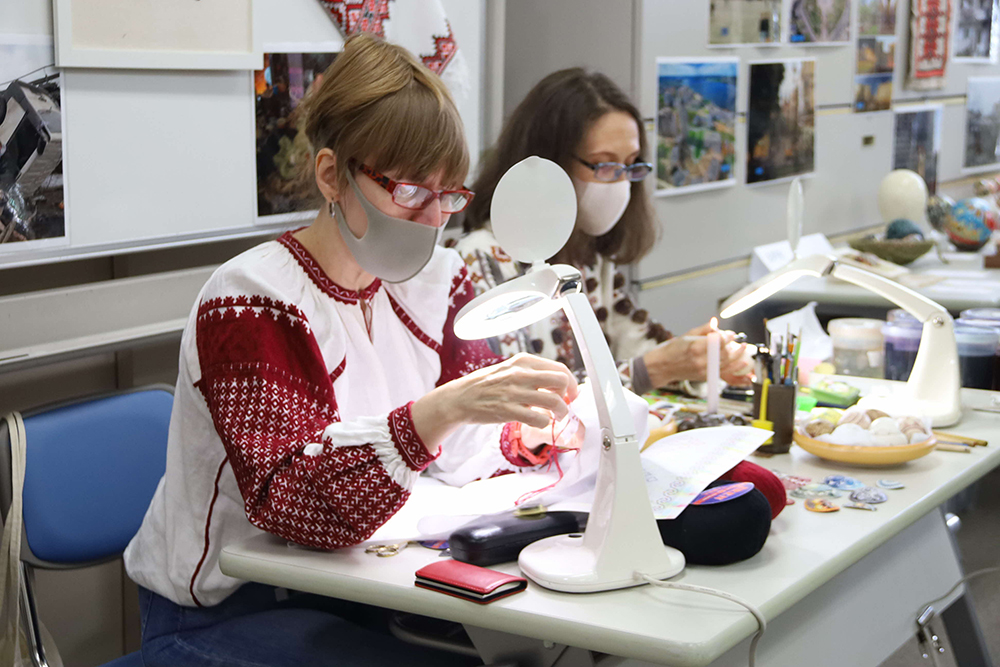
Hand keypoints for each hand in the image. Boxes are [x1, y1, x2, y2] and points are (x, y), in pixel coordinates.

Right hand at [412, 354, 578, 449]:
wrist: (461, 397)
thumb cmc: (487, 384)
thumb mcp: (510, 368)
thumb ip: (531, 373)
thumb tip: (557, 382)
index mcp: (523, 361)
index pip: (559, 368)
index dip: (570, 382)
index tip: (570, 393)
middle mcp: (521, 374)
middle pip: (561, 381)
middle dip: (569, 395)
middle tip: (566, 404)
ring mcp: (515, 392)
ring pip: (554, 402)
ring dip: (561, 412)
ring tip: (557, 417)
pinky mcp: (508, 411)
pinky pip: (539, 419)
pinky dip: (545, 423)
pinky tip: (540, 422)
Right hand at [644, 322, 751, 386]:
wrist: (664, 366)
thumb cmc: (674, 349)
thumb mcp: (688, 335)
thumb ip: (704, 329)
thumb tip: (715, 322)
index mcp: (696, 347)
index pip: (718, 341)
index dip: (727, 337)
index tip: (731, 334)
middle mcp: (700, 360)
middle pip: (724, 353)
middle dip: (734, 346)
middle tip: (739, 341)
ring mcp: (703, 370)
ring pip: (726, 362)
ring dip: (737, 355)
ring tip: (743, 348)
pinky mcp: (705, 376)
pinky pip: (723, 371)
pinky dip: (734, 367)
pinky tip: (741, 362)